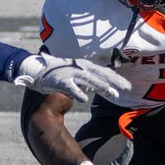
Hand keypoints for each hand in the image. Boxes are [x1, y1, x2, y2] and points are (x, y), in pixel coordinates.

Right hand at [14, 54, 129, 102]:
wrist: (36, 69)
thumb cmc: (58, 72)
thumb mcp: (76, 75)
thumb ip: (88, 81)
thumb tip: (101, 88)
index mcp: (84, 65)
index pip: (104, 71)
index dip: (116, 78)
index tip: (127, 86)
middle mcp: (79, 67)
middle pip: (100, 74)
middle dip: (114, 81)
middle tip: (126, 88)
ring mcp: (70, 72)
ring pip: (88, 79)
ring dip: (101, 86)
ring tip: (112, 93)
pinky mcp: (59, 80)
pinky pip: (70, 87)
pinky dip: (77, 92)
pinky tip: (84, 99)